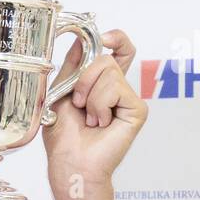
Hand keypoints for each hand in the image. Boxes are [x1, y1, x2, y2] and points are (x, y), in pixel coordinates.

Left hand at [41, 28, 145, 188]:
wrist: (70, 161)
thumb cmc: (63, 135)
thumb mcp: (61, 91)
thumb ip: (73, 64)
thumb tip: (82, 38)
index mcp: (102, 83)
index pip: (119, 50)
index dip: (115, 38)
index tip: (103, 38)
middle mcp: (119, 88)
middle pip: (106, 58)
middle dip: (84, 78)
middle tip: (78, 104)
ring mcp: (129, 98)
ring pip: (109, 72)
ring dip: (90, 96)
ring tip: (90, 118)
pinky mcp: (137, 109)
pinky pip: (116, 88)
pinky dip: (100, 105)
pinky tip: (101, 123)